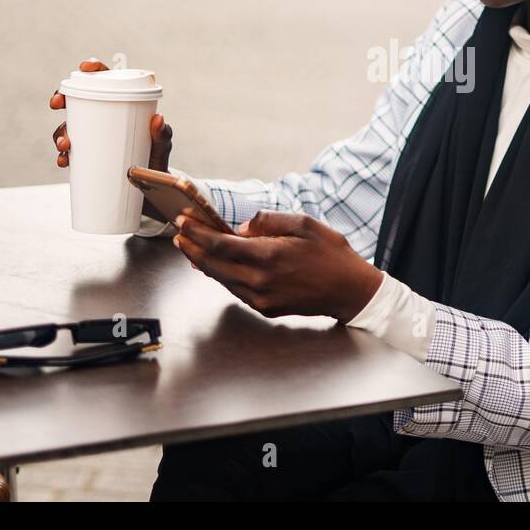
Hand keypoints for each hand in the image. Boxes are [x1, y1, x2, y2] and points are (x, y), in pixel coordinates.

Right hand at [50, 58, 173, 220]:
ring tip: (65, 145)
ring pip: (67, 126)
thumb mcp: (161, 148)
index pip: (106, 79)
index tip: (85, 68)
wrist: (150, 191)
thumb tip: (158, 120)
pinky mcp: (86, 156)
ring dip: (60, 132)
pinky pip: (68, 152)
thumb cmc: (156, 160)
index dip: (93, 68)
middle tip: (57, 105)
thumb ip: (163, 135)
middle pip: (76, 100)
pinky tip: (64, 162)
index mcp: (121, 106)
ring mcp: (92, 137)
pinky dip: (63, 156)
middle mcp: (103, 118)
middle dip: (61, 98)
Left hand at [172, 209, 383, 322]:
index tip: (184, 222)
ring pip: (221, 279)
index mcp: (268, 255)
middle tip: (179, 233)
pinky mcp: (265, 308)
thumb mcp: (304, 224)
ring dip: (202, 262)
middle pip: (212, 264)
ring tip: (190, 247)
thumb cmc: (331, 254)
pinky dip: (221, 275)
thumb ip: (268, 221)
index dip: (198, 233)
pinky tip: (215, 265)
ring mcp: (261, 298)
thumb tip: (240, 228)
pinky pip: (235, 289)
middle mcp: (260, 280)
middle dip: (192, 247)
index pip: (220, 245)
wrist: (350, 290)